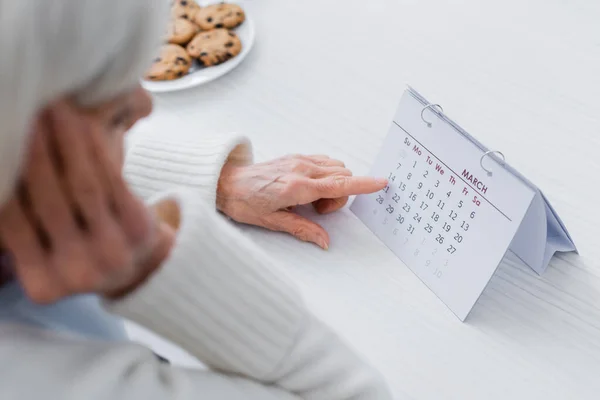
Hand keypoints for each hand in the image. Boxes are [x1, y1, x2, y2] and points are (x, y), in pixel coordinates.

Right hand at [0, 101, 161, 302]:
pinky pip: (114, 181)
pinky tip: (83, 120)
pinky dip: (96, 148)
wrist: (137, 266)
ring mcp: (114, 254)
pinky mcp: (140, 230)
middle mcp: (77, 275)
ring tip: (52, 106)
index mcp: (43, 284)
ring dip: (66, 141)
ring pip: (83, 186)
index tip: (2, 137)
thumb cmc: (76, 248)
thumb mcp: (42, 248)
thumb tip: (4, 178)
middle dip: (33, 150)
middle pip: (47, 201)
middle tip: (23, 110)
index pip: (13, 221)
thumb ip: (19, 221)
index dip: (7, 174)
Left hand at [216, 154, 386, 248]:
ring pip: (335, 167)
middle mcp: (301, 169)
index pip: (338, 184)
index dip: (363, 184)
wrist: (225, 183)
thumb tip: (324, 242)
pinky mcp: (295, 156)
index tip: (382, 182)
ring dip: (334, 183)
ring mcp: (298, 160)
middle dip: (340, 195)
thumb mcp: (272, 222)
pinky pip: (323, 161)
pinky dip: (326, 174)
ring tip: (310, 200)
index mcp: (296, 187)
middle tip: (317, 211)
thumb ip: (302, 230)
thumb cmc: (245, 203)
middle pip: (341, 176)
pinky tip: (308, 187)